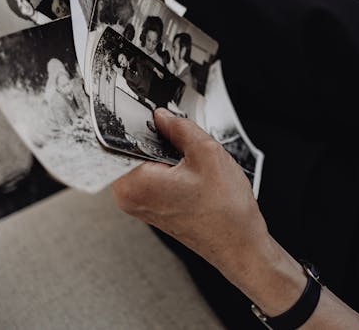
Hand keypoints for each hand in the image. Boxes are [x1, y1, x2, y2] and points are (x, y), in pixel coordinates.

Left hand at [112, 109, 271, 278]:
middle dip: (155, 138)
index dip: (137, 120)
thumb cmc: (225, 212)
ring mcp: (139, 205)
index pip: (119, 138)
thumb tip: (163, 117)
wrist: (239, 245)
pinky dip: (169, 169)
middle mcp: (130, 197)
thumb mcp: (207, 153)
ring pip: (144, 162)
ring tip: (191, 163)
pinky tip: (191, 175)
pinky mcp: (151, 208)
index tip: (150, 113)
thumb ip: (180, 128)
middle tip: (180, 140)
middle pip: (131, 149)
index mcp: (135, 183)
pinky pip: (152, 177)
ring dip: (165, 154)